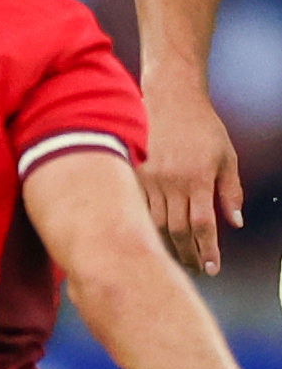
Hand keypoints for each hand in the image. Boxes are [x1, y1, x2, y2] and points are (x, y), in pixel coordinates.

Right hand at [139, 85, 243, 273]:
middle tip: (197, 269)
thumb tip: (235, 222)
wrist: (168, 99)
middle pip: (177, 230)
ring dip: (168, 245)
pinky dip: (146, 226)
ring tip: (178, 258)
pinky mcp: (132, 175)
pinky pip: (138, 209)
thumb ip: (231, 191)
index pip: (202, 224)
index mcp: (197, 178)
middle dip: (188, 254)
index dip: (208, 249)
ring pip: (155, 224)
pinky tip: (154, 237)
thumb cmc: (202, 126)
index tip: (212, 267)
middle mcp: (171, 182)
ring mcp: (148, 180)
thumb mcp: (226, 156)